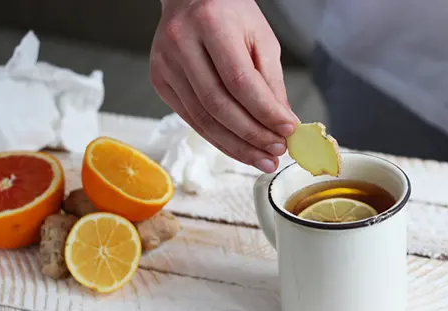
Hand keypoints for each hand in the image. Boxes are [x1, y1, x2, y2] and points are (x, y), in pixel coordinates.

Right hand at [150, 0, 298, 172]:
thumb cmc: (230, 13)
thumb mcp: (261, 38)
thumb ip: (271, 81)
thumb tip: (283, 123)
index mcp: (211, 24)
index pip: (240, 80)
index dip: (264, 111)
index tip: (288, 131)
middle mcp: (181, 44)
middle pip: (218, 105)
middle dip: (252, 135)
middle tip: (277, 152)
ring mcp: (165, 65)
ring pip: (203, 119)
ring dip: (237, 146)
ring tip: (263, 159)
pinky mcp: (159, 82)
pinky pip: (192, 120)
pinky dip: (219, 139)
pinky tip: (240, 149)